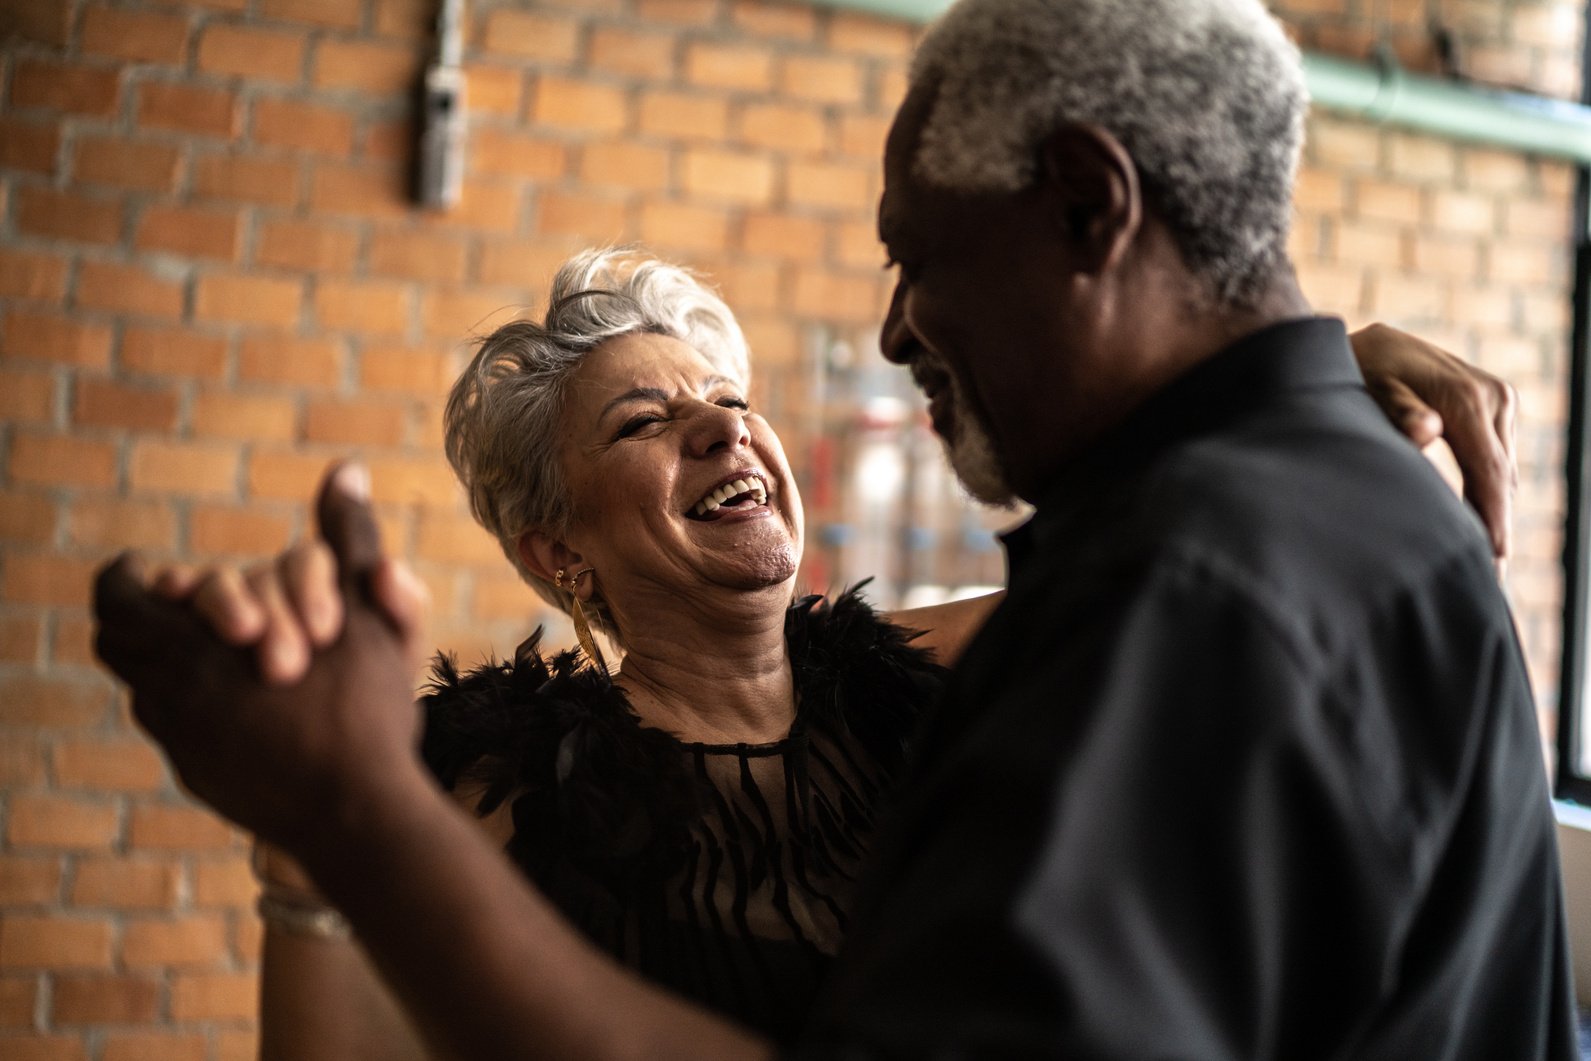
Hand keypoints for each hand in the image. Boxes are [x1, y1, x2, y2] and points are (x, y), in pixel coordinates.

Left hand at [94, 463, 428, 851]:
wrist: (356, 816)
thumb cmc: (360, 711)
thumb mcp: (366, 614)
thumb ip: (348, 539)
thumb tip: (346, 468)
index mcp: (190, 646)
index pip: (117, 598)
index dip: (130, 577)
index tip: (152, 569)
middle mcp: (167, 695)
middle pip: (120, 641)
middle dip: (150, 614)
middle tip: (187, 600)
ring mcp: (178, 743)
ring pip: (145, 686)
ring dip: (175, 660)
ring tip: (225, 650)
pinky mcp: (198, 778)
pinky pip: (174, 729)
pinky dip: (197, 705)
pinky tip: (249, 703)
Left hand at [1348, 323, 1516, 566]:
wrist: (1369, 342)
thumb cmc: (1359, 371)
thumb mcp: (1366, 390)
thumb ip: (1396, 414)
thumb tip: (1428, 430)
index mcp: (1466, 397)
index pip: (1488, 472)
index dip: (1493, 519)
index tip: (1494, 559)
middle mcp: (1492, 396)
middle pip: (1501, 477)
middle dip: (1496, 527)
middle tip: (1489, 580)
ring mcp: (1499, 400)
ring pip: (1502, 472)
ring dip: (1495, 513)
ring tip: (1483, 563)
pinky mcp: (1496, 407)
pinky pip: (1497, 461)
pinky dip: (1489, 492)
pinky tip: (1478, 527)